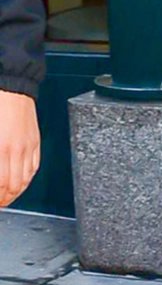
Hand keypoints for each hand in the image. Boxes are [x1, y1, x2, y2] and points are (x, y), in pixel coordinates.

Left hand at [0, 91, 40, 207]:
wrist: (10, 85)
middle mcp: (15, 151)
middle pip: (11, 187)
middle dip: (3, 199)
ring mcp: (27, 148)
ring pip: (24, 181)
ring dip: (14, 194)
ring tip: (6, 198)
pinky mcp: (35, 142)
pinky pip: (33, 169)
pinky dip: (26, 180)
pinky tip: (19, 184)